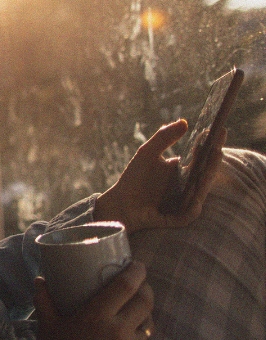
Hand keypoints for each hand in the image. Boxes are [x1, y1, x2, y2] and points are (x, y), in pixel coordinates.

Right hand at [25, 262, 153, 339]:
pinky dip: (137, 334)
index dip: (137, 272)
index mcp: (97, 316)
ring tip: (136, 308)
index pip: (127, 286)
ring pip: (149, 323)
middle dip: (146, 288)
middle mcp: (118, 331)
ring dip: (145, 312)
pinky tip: (126, 334)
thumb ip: (45, 300)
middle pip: (146, 302)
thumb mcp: (47, 325)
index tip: (137, 264)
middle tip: (139, 283)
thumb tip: (40, 281)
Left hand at [91, 119, 223, 232]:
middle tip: (218, 144)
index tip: (217, 129)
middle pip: (205, 171)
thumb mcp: (147, 153)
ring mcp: (188, 202)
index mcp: (184, 170)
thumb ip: (164, 138)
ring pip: (201, 189)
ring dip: (208, 176)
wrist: (121, 205)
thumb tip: (184, 121)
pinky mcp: (182, 218)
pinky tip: (195, 187)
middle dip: (213, 158)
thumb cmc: (134, 179)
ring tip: (213, 160)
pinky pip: (191, 209)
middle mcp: (190, 185)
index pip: (201, 156)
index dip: (209, 143)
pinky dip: (194, 199)